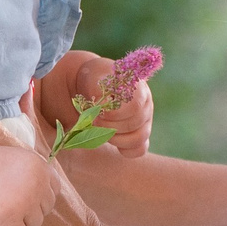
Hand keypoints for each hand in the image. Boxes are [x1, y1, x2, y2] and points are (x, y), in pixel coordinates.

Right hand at [0, 142, 52, 225]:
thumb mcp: (14, 156)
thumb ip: (30, 169)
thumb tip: (29, 175)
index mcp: (41, 166)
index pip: (53, 189)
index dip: (37, 195)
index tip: (21, 195)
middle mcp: (38, 184)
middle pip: (46, 208)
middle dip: (30, 209)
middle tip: (8, 204)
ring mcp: (25, 203)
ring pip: (34, 224)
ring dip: (20, 222)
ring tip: (0, 212)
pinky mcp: (9, 219)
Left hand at [39, 50, 155, 157]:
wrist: (82, 86)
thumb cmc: (87, 80)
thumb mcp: (89, 76)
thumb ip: (97, 86)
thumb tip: (104, 103)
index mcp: (135, 85)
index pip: (135, 105)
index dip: (115, 113)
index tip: (97, 112)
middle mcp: (144, 102)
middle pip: (136, 123)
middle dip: (110, 125)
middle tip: (93, 121)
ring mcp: (143, 120)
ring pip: (139, 137)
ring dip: (114, 137)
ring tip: (98, 129)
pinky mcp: (138, 135)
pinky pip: (139, 149)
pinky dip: (124, 149)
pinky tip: (108, 140)